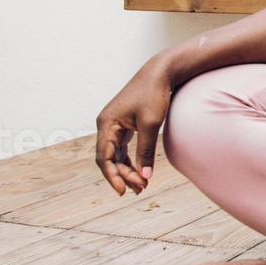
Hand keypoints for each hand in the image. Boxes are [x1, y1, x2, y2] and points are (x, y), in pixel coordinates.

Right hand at [95, 55, 173, 195]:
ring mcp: (115, 125)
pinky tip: (140, 172)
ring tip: (141, 186)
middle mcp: (107, 124)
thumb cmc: (153, 94)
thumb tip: (144, 176)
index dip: (113, 176)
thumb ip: (145, 151)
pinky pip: (123, 148)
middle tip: (141, 188)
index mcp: (107, 123)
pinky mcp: (124, 125)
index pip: (104, 157)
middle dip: (123, 175)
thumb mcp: (150, 124)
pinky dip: (130, 161)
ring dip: (127, 170)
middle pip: (109, 158)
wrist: (160, 73)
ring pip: (116, 155)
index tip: (123, 190)